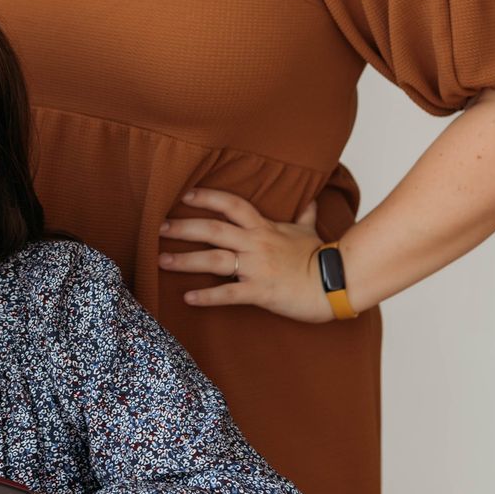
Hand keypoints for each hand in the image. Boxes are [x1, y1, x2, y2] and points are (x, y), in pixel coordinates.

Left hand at [158, 188, 333, 322]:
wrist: (336, 283)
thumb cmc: (321, 257)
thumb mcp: (309, 231)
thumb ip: (304, 214)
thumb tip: (312, 199)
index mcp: (264, 227)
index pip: (232, 204)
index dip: (208, 197)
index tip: (184, 195)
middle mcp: (256, 243)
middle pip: (213, 229)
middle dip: (183, 227)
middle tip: (157, 226)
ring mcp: (257, 267)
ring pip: (215, 259)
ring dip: (185, 260)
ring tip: (161, 260)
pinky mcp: (260, 291)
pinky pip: (229, 293)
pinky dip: (207, 296)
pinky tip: (188, 298)